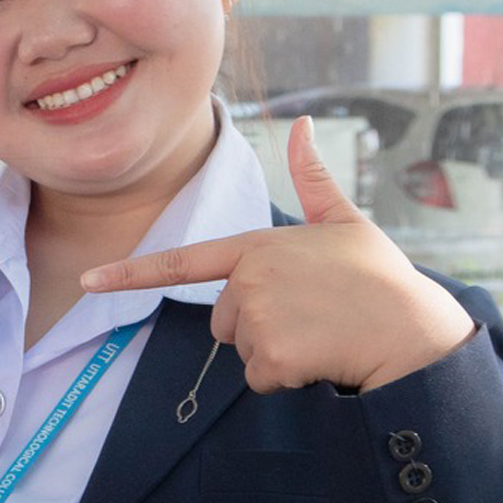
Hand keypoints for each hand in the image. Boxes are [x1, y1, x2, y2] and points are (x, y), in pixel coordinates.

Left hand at [80, 116, 474, 392]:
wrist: (415, 331)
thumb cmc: (382, 279)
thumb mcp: (346, 221)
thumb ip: (313, 178)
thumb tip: (303, 125)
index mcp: (257, 248)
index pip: (181, 262)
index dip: (129, 274)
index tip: (86, 281)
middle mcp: (249, 279)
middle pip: (221, 321)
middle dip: (257, 327)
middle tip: (310, 316)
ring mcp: (258, 318)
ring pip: (241, 351)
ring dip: (274, 352)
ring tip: (320, 334)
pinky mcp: (271, 356)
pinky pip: (259, 378)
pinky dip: (286, 378)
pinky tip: (320, 358)